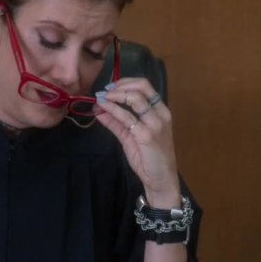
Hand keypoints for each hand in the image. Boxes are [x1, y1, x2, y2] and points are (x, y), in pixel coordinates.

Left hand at [94, 78, 180, 207]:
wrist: (161, 180)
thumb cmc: (149, 159)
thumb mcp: (131, 137)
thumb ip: (117, 123)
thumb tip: (100, 109)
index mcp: (160, 111)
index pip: (145, 86)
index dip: (125, 82)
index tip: (110, 87)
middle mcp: (160, 114)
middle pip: (142, 86)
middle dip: (120, 85)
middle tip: (104, 91)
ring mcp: (155, 124)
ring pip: (134, 99)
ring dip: (114, 96)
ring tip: (101, 98)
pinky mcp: (146, 135)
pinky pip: (127, 117)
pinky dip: (112, 110)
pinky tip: (102, 109)